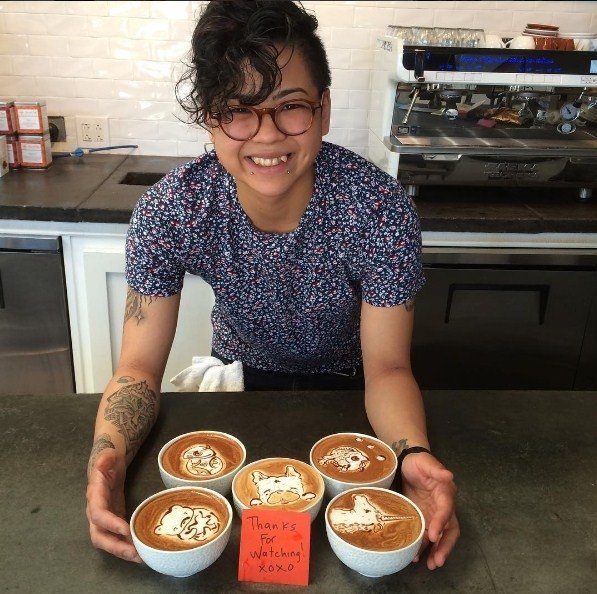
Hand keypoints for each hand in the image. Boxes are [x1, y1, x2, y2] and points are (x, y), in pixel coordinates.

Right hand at [86, 449, 141, 562]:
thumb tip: (105, 459)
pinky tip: (142, 551)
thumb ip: (105, 458)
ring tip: (141, 557)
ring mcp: (104, 519)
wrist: (108, 464)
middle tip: (134, 553)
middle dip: (115, 546)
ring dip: (123, 551)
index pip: (98, 513)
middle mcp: (96, 511)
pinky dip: (127, 545)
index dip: (109, 523)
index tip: (125, 529)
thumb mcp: (107, 454)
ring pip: (108, 541)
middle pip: (99, 535)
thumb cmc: (108, 459)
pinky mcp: (114, 521)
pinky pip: (117, 537)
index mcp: (95, 495)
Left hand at [400, 452, 458, 569]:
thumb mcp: (426, 462)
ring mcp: (433, 515)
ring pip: (439, 537)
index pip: (446, 510)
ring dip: (436, 551)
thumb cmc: (419, 462)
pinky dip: (423, 546)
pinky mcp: (423, 518)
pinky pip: (425, 535)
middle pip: (449, 530)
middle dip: (445, 546)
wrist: (407, 464)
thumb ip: (436, 469)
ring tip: (430, 565)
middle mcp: (442, 507)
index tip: (433, 535)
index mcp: (445, 493)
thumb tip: (449, 475)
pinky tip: (416, 556)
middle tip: (438, 561)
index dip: (441, 522)